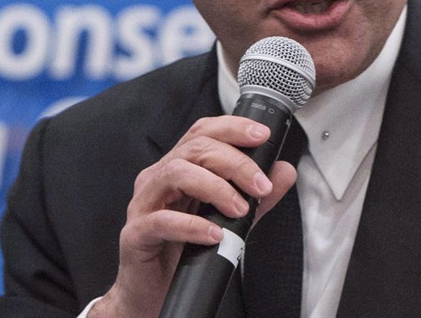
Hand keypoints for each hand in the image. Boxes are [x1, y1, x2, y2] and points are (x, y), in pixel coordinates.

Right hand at [93, 116, 298, 317]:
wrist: (152, 292)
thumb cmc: (183, 250)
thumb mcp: (230, 218)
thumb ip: (256, 196)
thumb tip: (284, 171)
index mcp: (177, 168)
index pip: (202, 133)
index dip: (231, 127)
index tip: (261, 136)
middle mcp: (158, 178)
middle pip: (194, 149)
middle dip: (234, 162)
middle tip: (260, 185)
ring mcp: (143, 204)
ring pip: (176, 173)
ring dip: (215, 187)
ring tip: (239, 209)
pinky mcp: (136, 233)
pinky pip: (161, 220)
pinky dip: (192, 225)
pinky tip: (214, 233)